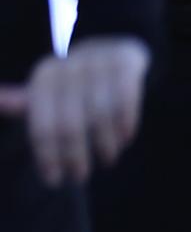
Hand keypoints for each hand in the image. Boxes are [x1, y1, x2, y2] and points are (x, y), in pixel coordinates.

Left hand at [3, 36, 149, 181]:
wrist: (110, 51)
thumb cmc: (73, 83)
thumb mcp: (47, 93)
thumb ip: (23, 102)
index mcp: (44, 76)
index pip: (42, 125)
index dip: (47, 156)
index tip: (53, 180)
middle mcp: (68, 66)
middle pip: (70, 125)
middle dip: (74, 156)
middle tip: (80, 176)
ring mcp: (98, 62)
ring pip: (100, 115)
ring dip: (105, 143)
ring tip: (107, 157)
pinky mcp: (124, 62)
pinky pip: (125, 100)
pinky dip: (125, 122)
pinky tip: (125, 138)